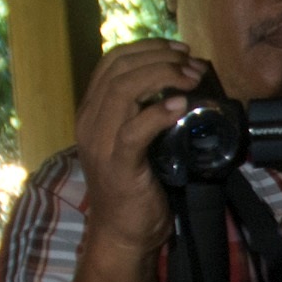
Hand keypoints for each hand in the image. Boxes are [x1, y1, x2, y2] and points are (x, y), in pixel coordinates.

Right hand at [76, 39, 208, 258]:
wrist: (122, 234)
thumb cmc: (135, 186)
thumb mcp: (134, 141)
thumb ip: (145, 113)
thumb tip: (183, 84)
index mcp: (91, 112)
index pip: (111, 62)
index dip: (146, 48)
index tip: (178, 50)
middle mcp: (89, 122)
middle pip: (119, 70)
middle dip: (160, 58)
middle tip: (192, 64)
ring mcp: (100, 143)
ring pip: (123, 91)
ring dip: (162, 77)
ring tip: (191, 78)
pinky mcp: (118, 165)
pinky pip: (134, 130)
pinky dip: (158, 113)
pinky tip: (181, 105)